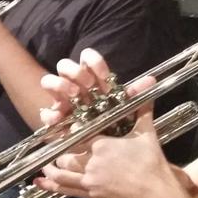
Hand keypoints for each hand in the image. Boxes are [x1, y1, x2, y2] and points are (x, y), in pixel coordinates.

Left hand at [35, 104, 174, 197]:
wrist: (157, 194)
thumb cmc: (151, 163)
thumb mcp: (146, 133)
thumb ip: (143, 108)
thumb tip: (149, 83)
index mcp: (102, 144)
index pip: (77, 134)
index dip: (68, 131)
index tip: (60, 127)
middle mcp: (92, 162)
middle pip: (66, 154)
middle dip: (59, 150)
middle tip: (52, 146)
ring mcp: (90, 180)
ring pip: (63, 173)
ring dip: (52, 168)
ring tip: (44, 165)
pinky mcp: (92, 195)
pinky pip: (68, 190)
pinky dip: (52, 186)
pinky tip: (41, 183)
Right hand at [39, 48, 155, 127]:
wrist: (93, 139)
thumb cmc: (106, 117)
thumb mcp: (121, 106)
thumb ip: (134, 94)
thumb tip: (152, 81)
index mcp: (89, 78)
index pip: (86, 58)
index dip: (94, 62)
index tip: (106, 76)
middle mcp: (72, 84)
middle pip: (64, 65)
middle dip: (75, 72)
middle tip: (87, 85)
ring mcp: (60, 100)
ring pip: (48, 80)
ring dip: (60, 85)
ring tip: (73, 95)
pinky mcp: (53, 117)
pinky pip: (45, 112)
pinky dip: (49, 115)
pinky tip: (58, 119)